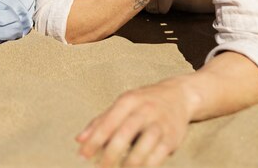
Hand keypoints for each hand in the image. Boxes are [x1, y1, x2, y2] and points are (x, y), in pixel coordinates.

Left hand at [77, 78, 193, 166]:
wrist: (178, 96)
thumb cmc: (144, 102)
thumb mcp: (122, 105)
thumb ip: (100, 122)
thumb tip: (79, 140)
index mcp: (128, 101)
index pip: (109, 121)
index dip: (95, 139)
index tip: (83, 155)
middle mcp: (144, 110)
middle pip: (126, 132)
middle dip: (111, 153)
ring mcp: (160, 123)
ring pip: (145, 144)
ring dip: (130, 162)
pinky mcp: (172, 137)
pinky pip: (159, 155)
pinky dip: (147, 166)